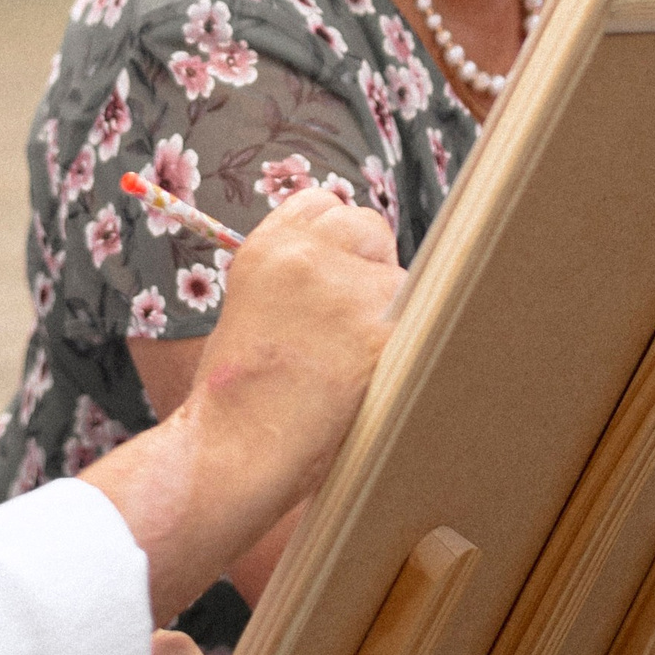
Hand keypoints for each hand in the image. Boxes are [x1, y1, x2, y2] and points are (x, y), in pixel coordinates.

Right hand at [81, 186, 400, 620]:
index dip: (336, 241)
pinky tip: (371, 379)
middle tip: (348, 324)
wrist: (235, 450)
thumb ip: (295, 276)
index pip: (324, 204)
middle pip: (369, 228)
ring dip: (390, 312)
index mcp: (269, 246)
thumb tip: (349, 265)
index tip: (336, 274)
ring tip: (351, 363)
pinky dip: (405, 350)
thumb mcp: (251, 307)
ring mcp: (350, 290)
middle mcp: (309, 255)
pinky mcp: (383, 331)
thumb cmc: (238, 396)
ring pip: (400, 279)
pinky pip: (419, 324)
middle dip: (368, 266)